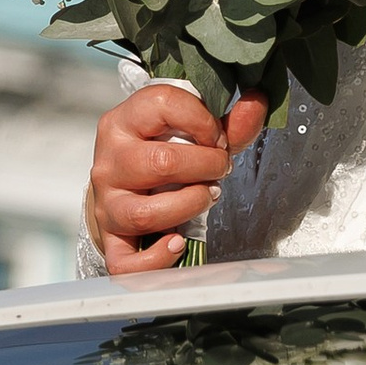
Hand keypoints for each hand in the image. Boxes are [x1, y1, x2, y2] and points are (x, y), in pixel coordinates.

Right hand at [87, 79, 267, 271]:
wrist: (123, 185)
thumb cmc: (160, 153)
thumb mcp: (190, 131)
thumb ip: (229, 122)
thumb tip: (258, 102)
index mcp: (125, 122)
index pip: (163, 104)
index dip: (203, 121)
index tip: (215, 137)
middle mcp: (110, 161)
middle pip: (162, 163)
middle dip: (206, 167)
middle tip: (218, 170)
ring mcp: (107, 202)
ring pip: (145, 213)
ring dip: (190, 206)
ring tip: (206, 197)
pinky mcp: (111, 238)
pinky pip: (127, 262)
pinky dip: (157, 258)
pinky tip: (177, 242)